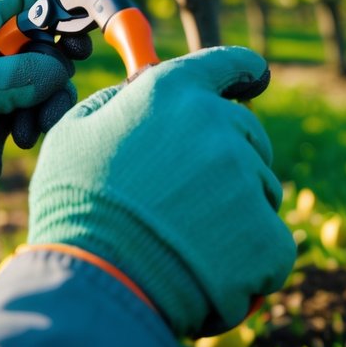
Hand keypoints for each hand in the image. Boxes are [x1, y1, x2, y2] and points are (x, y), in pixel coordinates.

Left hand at [0, 0, 76, 247]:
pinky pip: (8, 127)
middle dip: (47, 85)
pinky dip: (0, 148)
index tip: (86, 31)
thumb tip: (60, 70)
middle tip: (45, 110)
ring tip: (16, 142)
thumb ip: (18, 75)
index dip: (58, 8)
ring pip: (29, 95)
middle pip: (38, 54)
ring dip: (27, 121)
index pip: (24, 0)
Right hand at [25, 47, 294, 336]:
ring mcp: (248, 178)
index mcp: (172, 91)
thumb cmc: (73, 207)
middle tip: (187, 199)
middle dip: (227, 160)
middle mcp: (217, 122)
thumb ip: (112, 104)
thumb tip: (132, 95)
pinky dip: (249, 262)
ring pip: (261, 190)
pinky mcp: (269, 235)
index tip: (252, 76)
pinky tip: (210, 276)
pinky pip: (272, 244)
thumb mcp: (73, 135)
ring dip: (236, 213)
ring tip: (187, 243)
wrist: (93, 283)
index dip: (242, 70)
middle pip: (247, 134)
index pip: (227, 63)